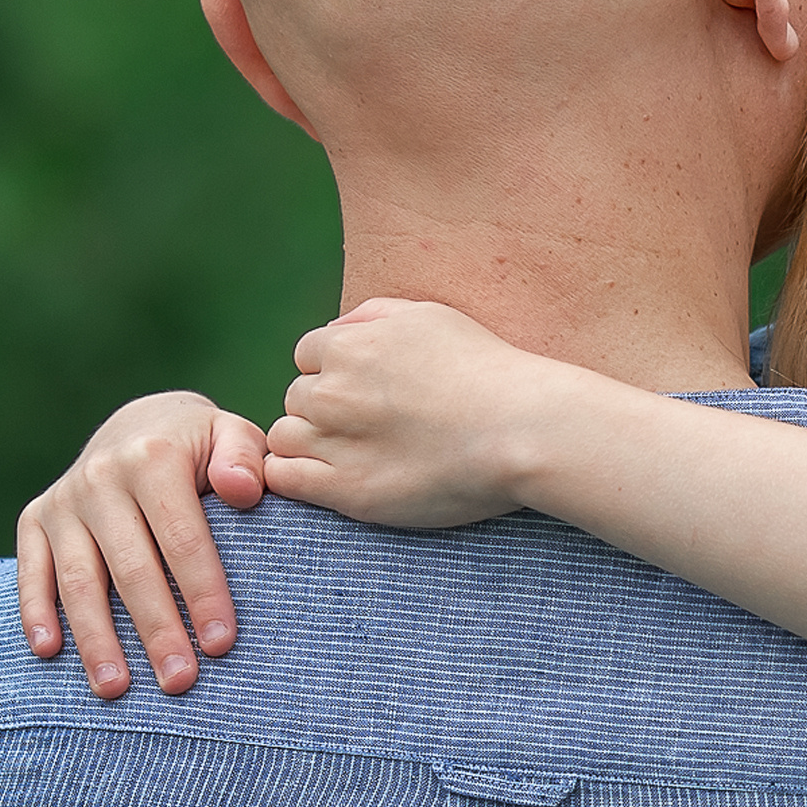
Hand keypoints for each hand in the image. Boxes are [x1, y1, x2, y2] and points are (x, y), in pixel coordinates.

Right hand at [16, 391, 268, 698]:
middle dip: (156, 630)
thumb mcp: (231, 435)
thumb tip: (242, 491)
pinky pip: (30, 572)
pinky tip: (49, 653)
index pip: (181, 538)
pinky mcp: (34, 519)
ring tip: (116, 688)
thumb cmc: (201, 447)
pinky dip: (35, 612)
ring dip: (96, 638)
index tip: (221, 645)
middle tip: (179, 682)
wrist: (139, 425)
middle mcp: (100, 477)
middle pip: (131, 568)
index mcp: (153, 456)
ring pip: (79, 580)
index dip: (202, 593)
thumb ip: (245, 458)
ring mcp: (63, 501)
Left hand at [266, 298, 557, 527]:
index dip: (337, 372)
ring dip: (309, 442)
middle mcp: (331, 391)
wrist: (521, 430)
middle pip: (297, 397)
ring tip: (355, 453)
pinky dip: (294, 477)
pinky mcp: (345, 490)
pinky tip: (326, 477)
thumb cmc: (487, 371)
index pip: (309, 355)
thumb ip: (372, 316)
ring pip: (286, 437)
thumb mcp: (430, 317)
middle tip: (373, 425)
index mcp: (348, 345)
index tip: (371, 391)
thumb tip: (335, 329)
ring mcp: (334, 442)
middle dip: (325, 408)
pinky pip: (285, 479)